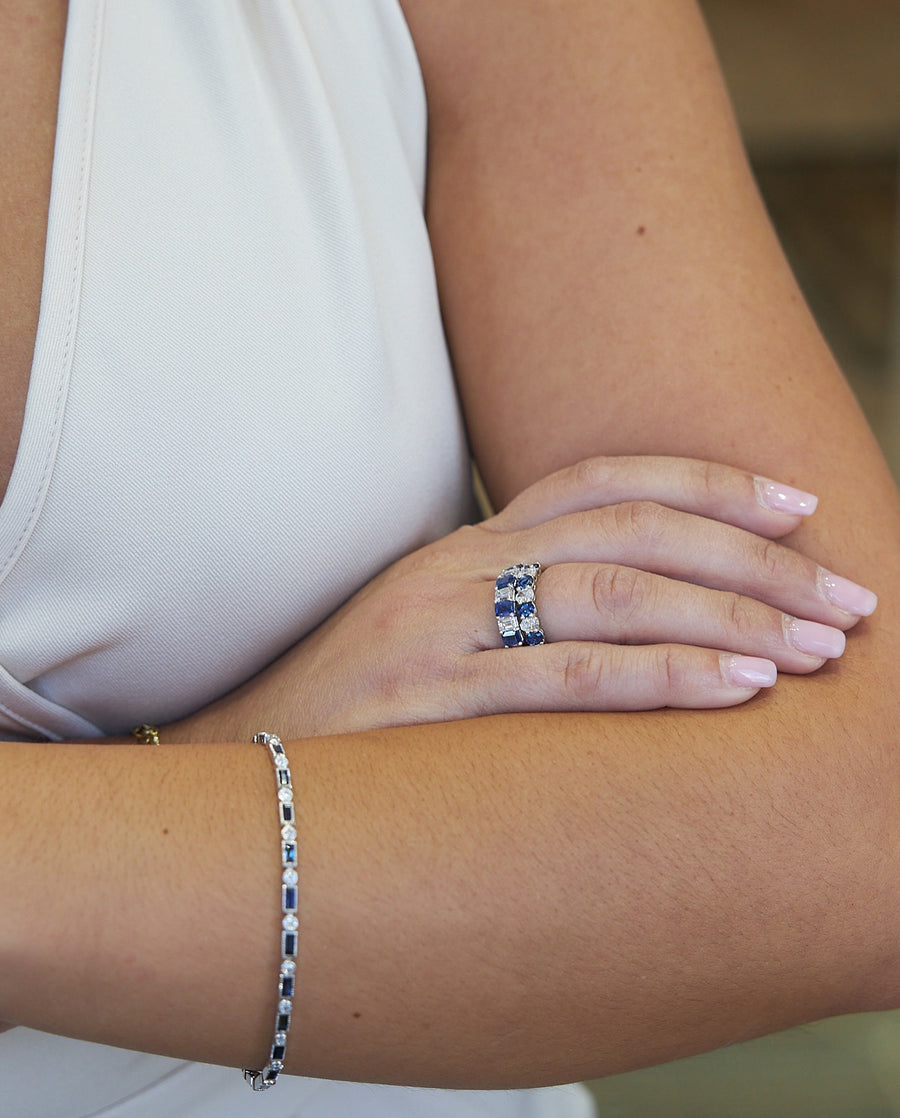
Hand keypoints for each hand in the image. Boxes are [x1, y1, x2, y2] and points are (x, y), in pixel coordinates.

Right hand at [176, 456, 875, 739]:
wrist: (232, 766)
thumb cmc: (350, 708)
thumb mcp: (430, 629)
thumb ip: (514, 608)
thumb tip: (631, 620)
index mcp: (465, 543)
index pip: (605, 480)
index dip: (710, 485)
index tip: (801, 504)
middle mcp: (459, 568)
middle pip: (630, 532)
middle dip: (753, 559)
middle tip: (846, 595)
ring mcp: (440, 629)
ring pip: (612, 596)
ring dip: (731, 616)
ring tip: (817, 646)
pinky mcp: (427, 702)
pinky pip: (567, 679)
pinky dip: (663, 676)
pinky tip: (736, 686)